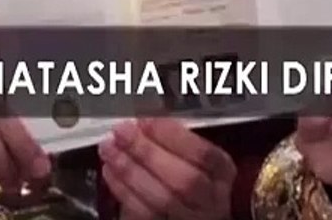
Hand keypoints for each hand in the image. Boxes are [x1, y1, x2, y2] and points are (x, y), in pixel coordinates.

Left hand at [98, 119, 234, 219]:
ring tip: (109, 148)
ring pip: (161, 200)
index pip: (204, 155)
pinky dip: (123, 190)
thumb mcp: (196, 154)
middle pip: (183, 180)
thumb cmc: (194, 174)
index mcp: (222, 172)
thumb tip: (145, 121)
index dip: (173, 136)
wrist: (195, 210)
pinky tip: (110, 170)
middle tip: (121, 132)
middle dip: (147, 153)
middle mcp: (210, 199)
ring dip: (129, 170)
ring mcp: (188, 217)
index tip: (146, 120)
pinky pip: (142, 213)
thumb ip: (178, 139)